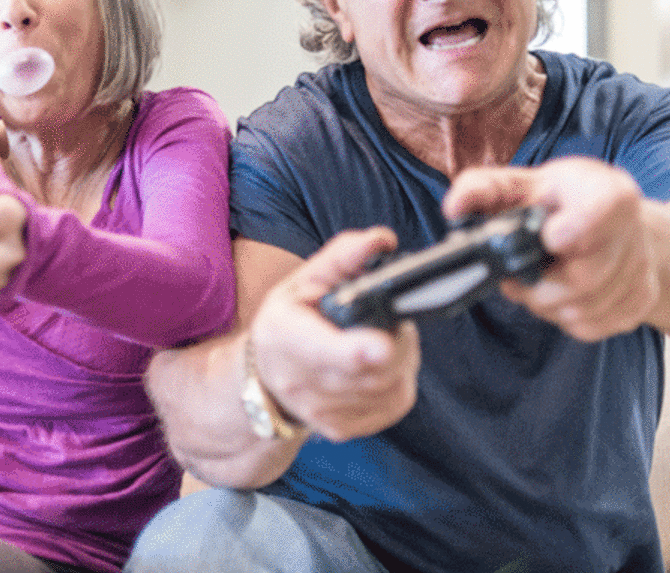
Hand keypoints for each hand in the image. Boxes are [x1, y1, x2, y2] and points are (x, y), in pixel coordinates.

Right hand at [248, 227, 419, 441]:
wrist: (267, 377)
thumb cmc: (290, 320)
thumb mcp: (304, 279)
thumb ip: (344, 256)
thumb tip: (383, 240)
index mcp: (286, 338)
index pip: (327, 351)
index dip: (358, 351)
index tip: (383, 345)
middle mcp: (300, 384)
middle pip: (374, 368)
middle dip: (398, 339)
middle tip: (392, 319)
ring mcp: (322, 414)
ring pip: (392, 385)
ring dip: (402, 358)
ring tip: (384, 338)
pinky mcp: (344, 430)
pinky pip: (395, 403)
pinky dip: (399, 379)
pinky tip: (381, 364)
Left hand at [444, 157, 658, 342]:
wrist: (613, 224)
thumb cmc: (561, 203)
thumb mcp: (523, 184)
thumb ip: (484, 189)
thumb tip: (455, 207)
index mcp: (606, 190)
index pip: (602, 210)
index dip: (572, 231)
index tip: (549, 240)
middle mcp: (632, 229)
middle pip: (584, 278)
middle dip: (539, 285)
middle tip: (518, 274)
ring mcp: (640, 268)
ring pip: (583, 309)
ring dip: (548, 304)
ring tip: (540, 281)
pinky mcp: (641, 301)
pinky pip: (591, 327)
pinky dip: (566, 318)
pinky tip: (562, 295)